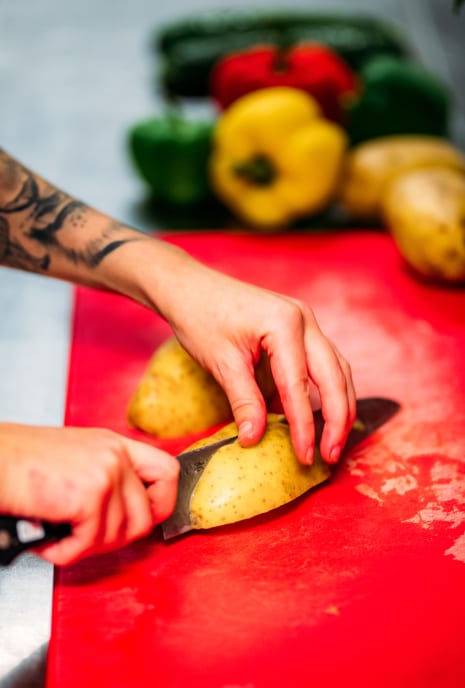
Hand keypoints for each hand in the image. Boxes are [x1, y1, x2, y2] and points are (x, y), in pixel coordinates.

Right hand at [0, 423, 178, 564]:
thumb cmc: (22, 463)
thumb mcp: (77, 458)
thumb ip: (107, 477)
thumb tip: (126, 513)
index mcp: (115, 445)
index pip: (167, 472)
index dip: (162, 503)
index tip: (148, 519)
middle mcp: (116, 456)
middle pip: (144, 517)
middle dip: (114, 540)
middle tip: (85, 540)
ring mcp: (106, 474)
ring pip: (118, 536)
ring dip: (85, 547)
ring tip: (59, 536)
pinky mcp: (90, 496)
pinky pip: (90, 544)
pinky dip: (65, 552)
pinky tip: (48, 540)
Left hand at [159, 257, 356, 465]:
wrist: (191, 288)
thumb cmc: (201, 317)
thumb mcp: (221, 362)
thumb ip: (243, 401)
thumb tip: (254, 439)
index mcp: (284, 324)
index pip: (299, 386)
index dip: (304, 426)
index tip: (306, 457)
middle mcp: (304, 319)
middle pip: (335, 376)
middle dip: (338, 419)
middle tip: (331, 455)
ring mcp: (306, 321)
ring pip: (337, 368)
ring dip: (340, 406)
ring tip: (333, 442)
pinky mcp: (301, 329)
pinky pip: (324, 362)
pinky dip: (328, 389)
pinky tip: (323, 415)